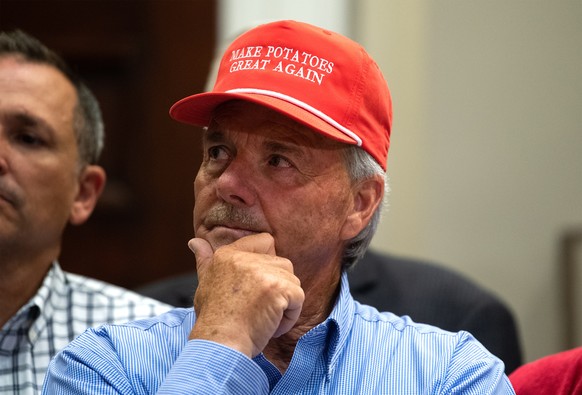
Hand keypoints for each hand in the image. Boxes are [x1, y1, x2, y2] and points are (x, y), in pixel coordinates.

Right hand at [188, 233, 304, 357]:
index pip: (264, 241)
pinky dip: (290, 316)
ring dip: (284, 302)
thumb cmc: (213, 320)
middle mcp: (245, 258)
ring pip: (292, 280)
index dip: (267, 263)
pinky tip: (271, 326)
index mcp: (228, 254)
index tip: (257, 286)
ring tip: (263, 317)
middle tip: (257, 307)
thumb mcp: (204, 283)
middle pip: (282, 264)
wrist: (220, 344)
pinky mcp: (278, 288)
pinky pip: (298, 298)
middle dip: (277, 287)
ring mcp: (263, 272)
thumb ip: (204, 260)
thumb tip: (195, 242)